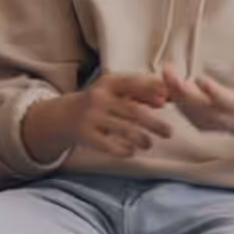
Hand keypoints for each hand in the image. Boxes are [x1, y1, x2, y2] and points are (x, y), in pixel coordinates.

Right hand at [23, 72, 173, 162]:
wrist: (65, 115)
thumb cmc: (100, 101)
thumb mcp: (116, 90)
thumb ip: (141, 92)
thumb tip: (166, 97)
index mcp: (109, 82)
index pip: (134, 84)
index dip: (152, 92)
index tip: (166, 102)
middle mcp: (98, 97)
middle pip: (133, 111)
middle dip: (154, 123)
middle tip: (168, 132)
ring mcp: (90, 117)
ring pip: (124, 130)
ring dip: (142, 139)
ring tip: (148, 144)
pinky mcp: (85, 135)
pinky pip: (110, 146)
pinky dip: (124, 150)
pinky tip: (131, 151)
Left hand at [162, 51, 233, 134]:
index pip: (223, 99)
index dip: (212, 90)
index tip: (200, 79)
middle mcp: (221, 116)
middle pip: (197, 103)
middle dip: (180, 87)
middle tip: (168, 68)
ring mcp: (207, 122)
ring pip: (185, 107)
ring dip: (171, 90)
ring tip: (165, 71)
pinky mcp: (198, 124)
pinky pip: (182, 110)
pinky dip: (172, 97)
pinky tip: (164, 82)